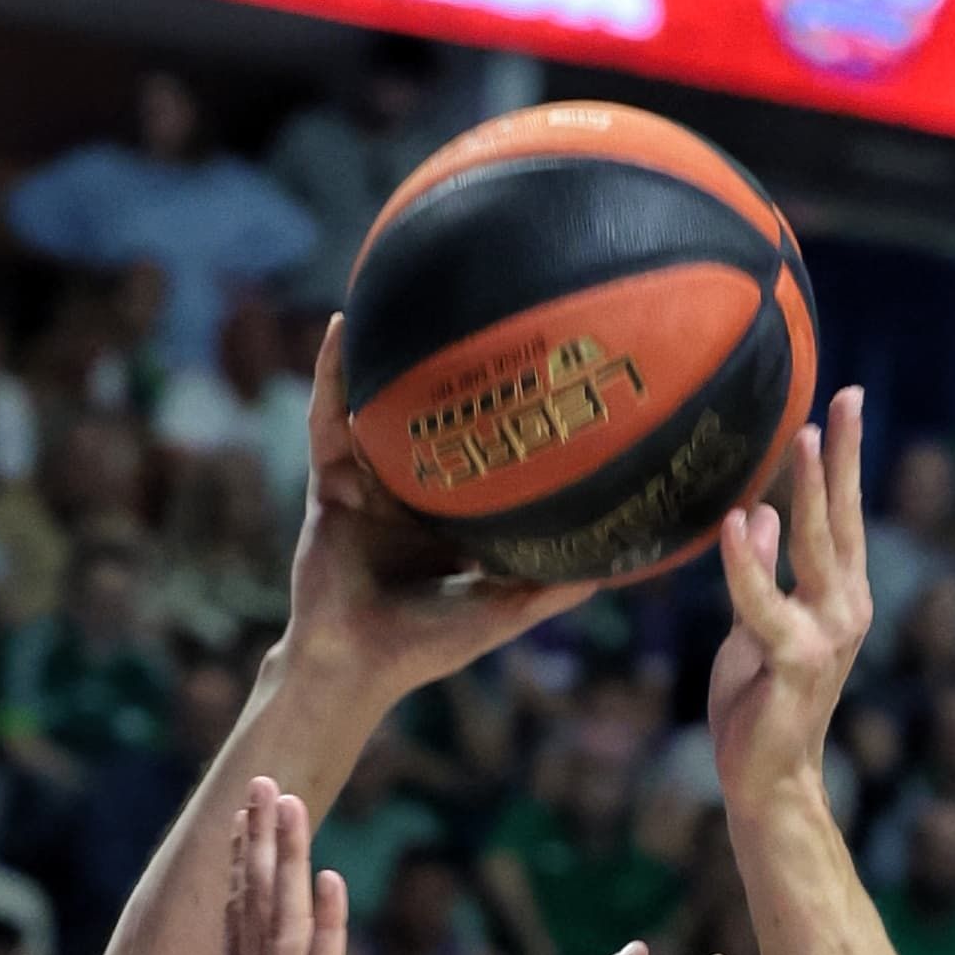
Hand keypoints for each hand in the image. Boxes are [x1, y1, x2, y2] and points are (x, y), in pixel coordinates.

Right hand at [189, 779, 358, 954]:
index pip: (238, 923)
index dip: (242, 868)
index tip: (245, 819)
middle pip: (254, 906)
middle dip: (259, 842)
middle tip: (263, 783)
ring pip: (281, 923)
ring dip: (284, 860)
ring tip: (286, 804)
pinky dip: (323, 924)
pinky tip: (326, 879)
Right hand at [281, 324, 603, 703]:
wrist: (356, 662)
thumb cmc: (426, 645)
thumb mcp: (503, 608)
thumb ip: (555, 586)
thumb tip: (624, 565)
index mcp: (448, 515)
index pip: (481, 450)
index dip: (505, 411)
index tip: (542, 369)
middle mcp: (409, 490)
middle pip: (431, 416)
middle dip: (446, 367)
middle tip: (481, 309)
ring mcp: (369, 480)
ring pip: (380, 405)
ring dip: (386, 353)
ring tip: (403, 291)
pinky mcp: (332, 480)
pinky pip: (329, 418)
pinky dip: (332, 374)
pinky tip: (340, 327)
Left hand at [706, 396, 870, 800]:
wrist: (767, 780)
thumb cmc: (759, 706)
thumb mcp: (756, 628)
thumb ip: (761, 575)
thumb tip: (759, 516)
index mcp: (838, 597)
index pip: (841, 517)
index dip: (843, 460)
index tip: (845, 402)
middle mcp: (845, 608)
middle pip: (843, 519)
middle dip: (843, 457)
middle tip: (846, 398)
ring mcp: (825, 635)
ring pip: (817, 549)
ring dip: (810, 491)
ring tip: (803, 437)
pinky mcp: (793, 661)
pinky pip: (765, 602)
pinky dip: (749, 564)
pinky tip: (738, 522)